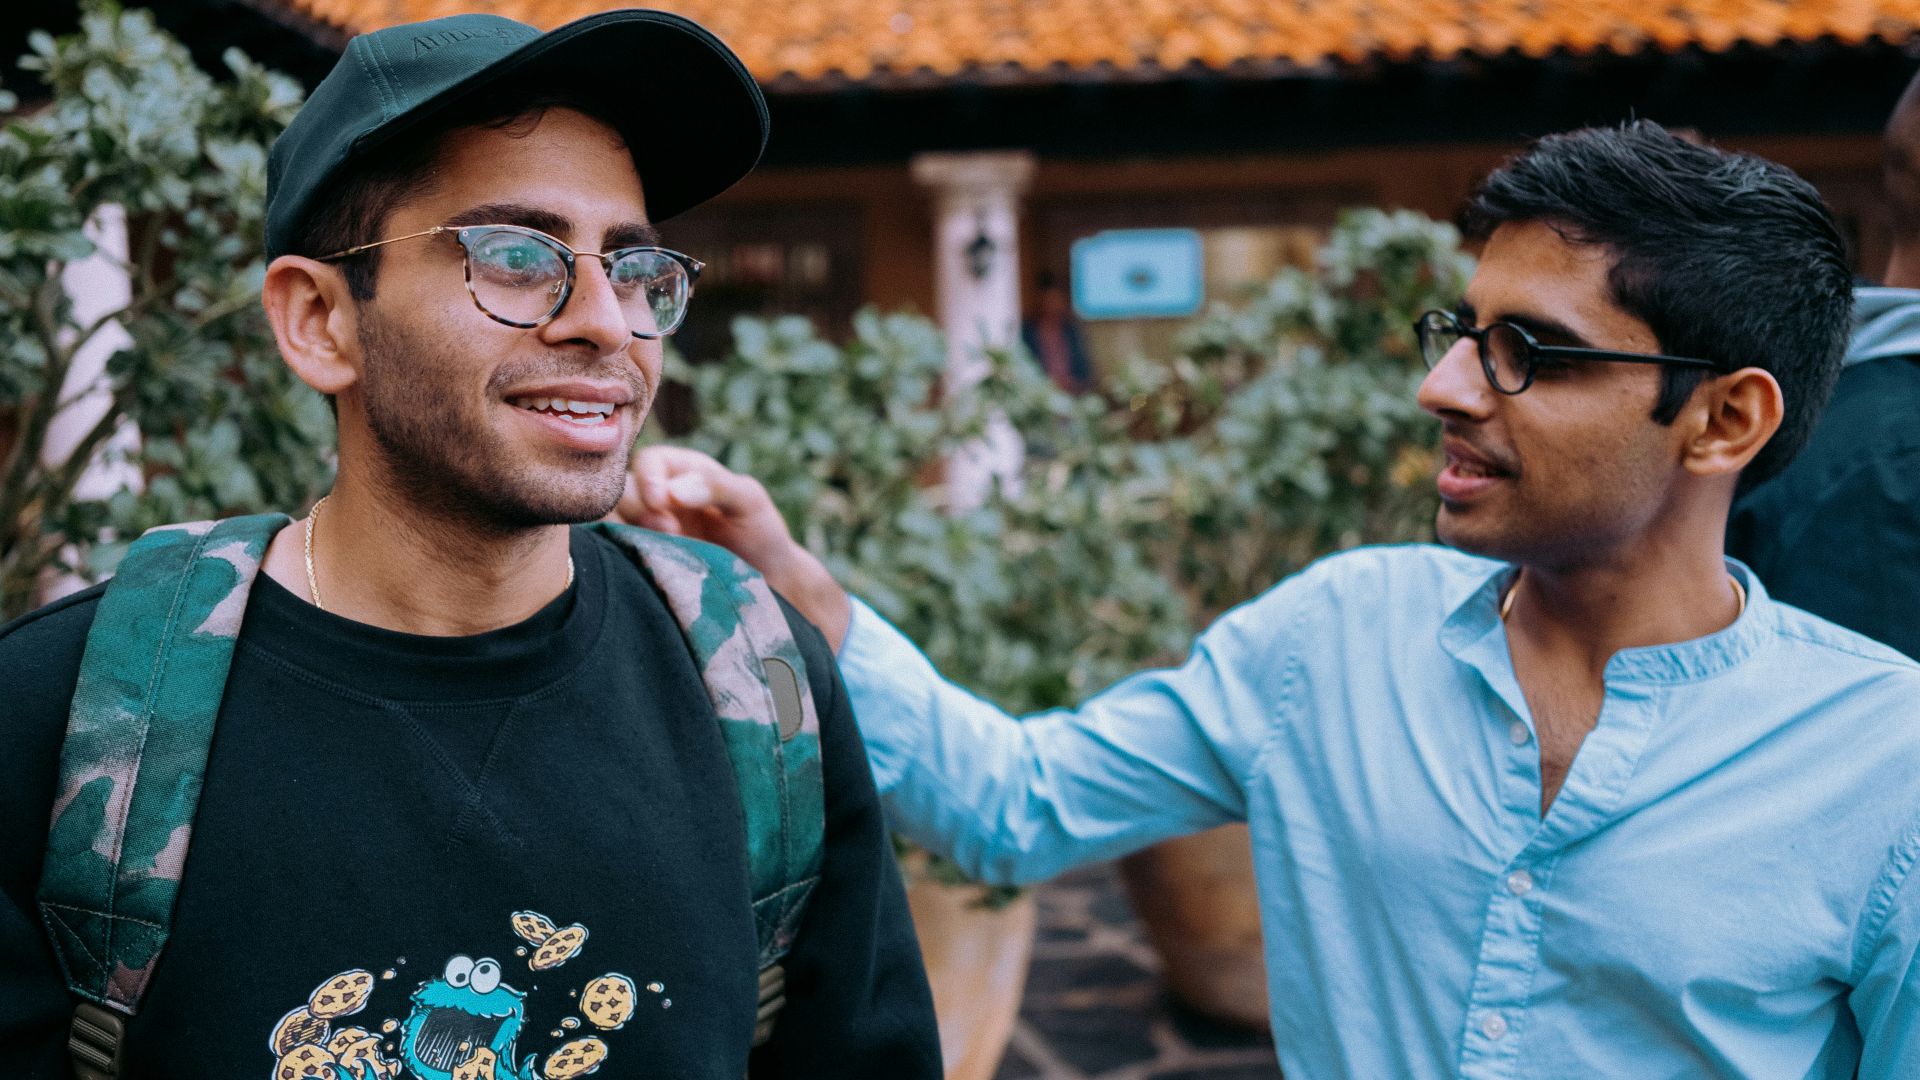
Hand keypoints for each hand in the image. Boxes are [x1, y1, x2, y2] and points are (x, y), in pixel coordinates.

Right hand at [618, 446, 852, 647]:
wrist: (767, 583)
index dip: (648, 479)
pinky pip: (616, 556)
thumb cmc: (760, 532)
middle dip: (637, 510)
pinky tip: (649, 569)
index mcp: (681, 471)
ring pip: (609, 524)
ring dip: (626, 535)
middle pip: (621, 491)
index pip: (649, 461)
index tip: (661, 503)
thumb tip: (673, 491)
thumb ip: (716, 487)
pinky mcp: (642, 561)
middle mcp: (657, 498)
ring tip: (660, 553)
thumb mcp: (749, 501)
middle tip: (668, 533)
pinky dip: (623, 559)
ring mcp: (646, 531)